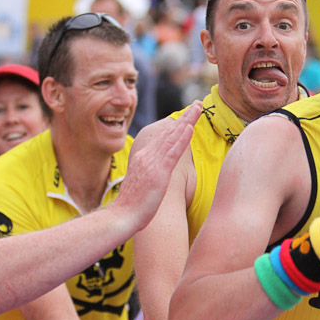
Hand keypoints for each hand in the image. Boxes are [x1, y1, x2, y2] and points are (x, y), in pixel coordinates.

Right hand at [115, 101, 201, 230]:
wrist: (122, 216)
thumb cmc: (133, 206)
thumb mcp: (142, 184)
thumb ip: (150, 174)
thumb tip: (156, 174)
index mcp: (144, 158)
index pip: (163, 137)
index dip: (177, 125)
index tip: (188, 115)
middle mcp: (147, 156)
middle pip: (169, 132)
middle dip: (185, 117)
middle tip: (197, 104)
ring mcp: (152, 163)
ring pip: (173, 137)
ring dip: (187, 121)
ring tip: (197, 108)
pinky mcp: (158, 173)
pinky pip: (172, 153)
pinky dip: (182, 139)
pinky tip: (189, 128)